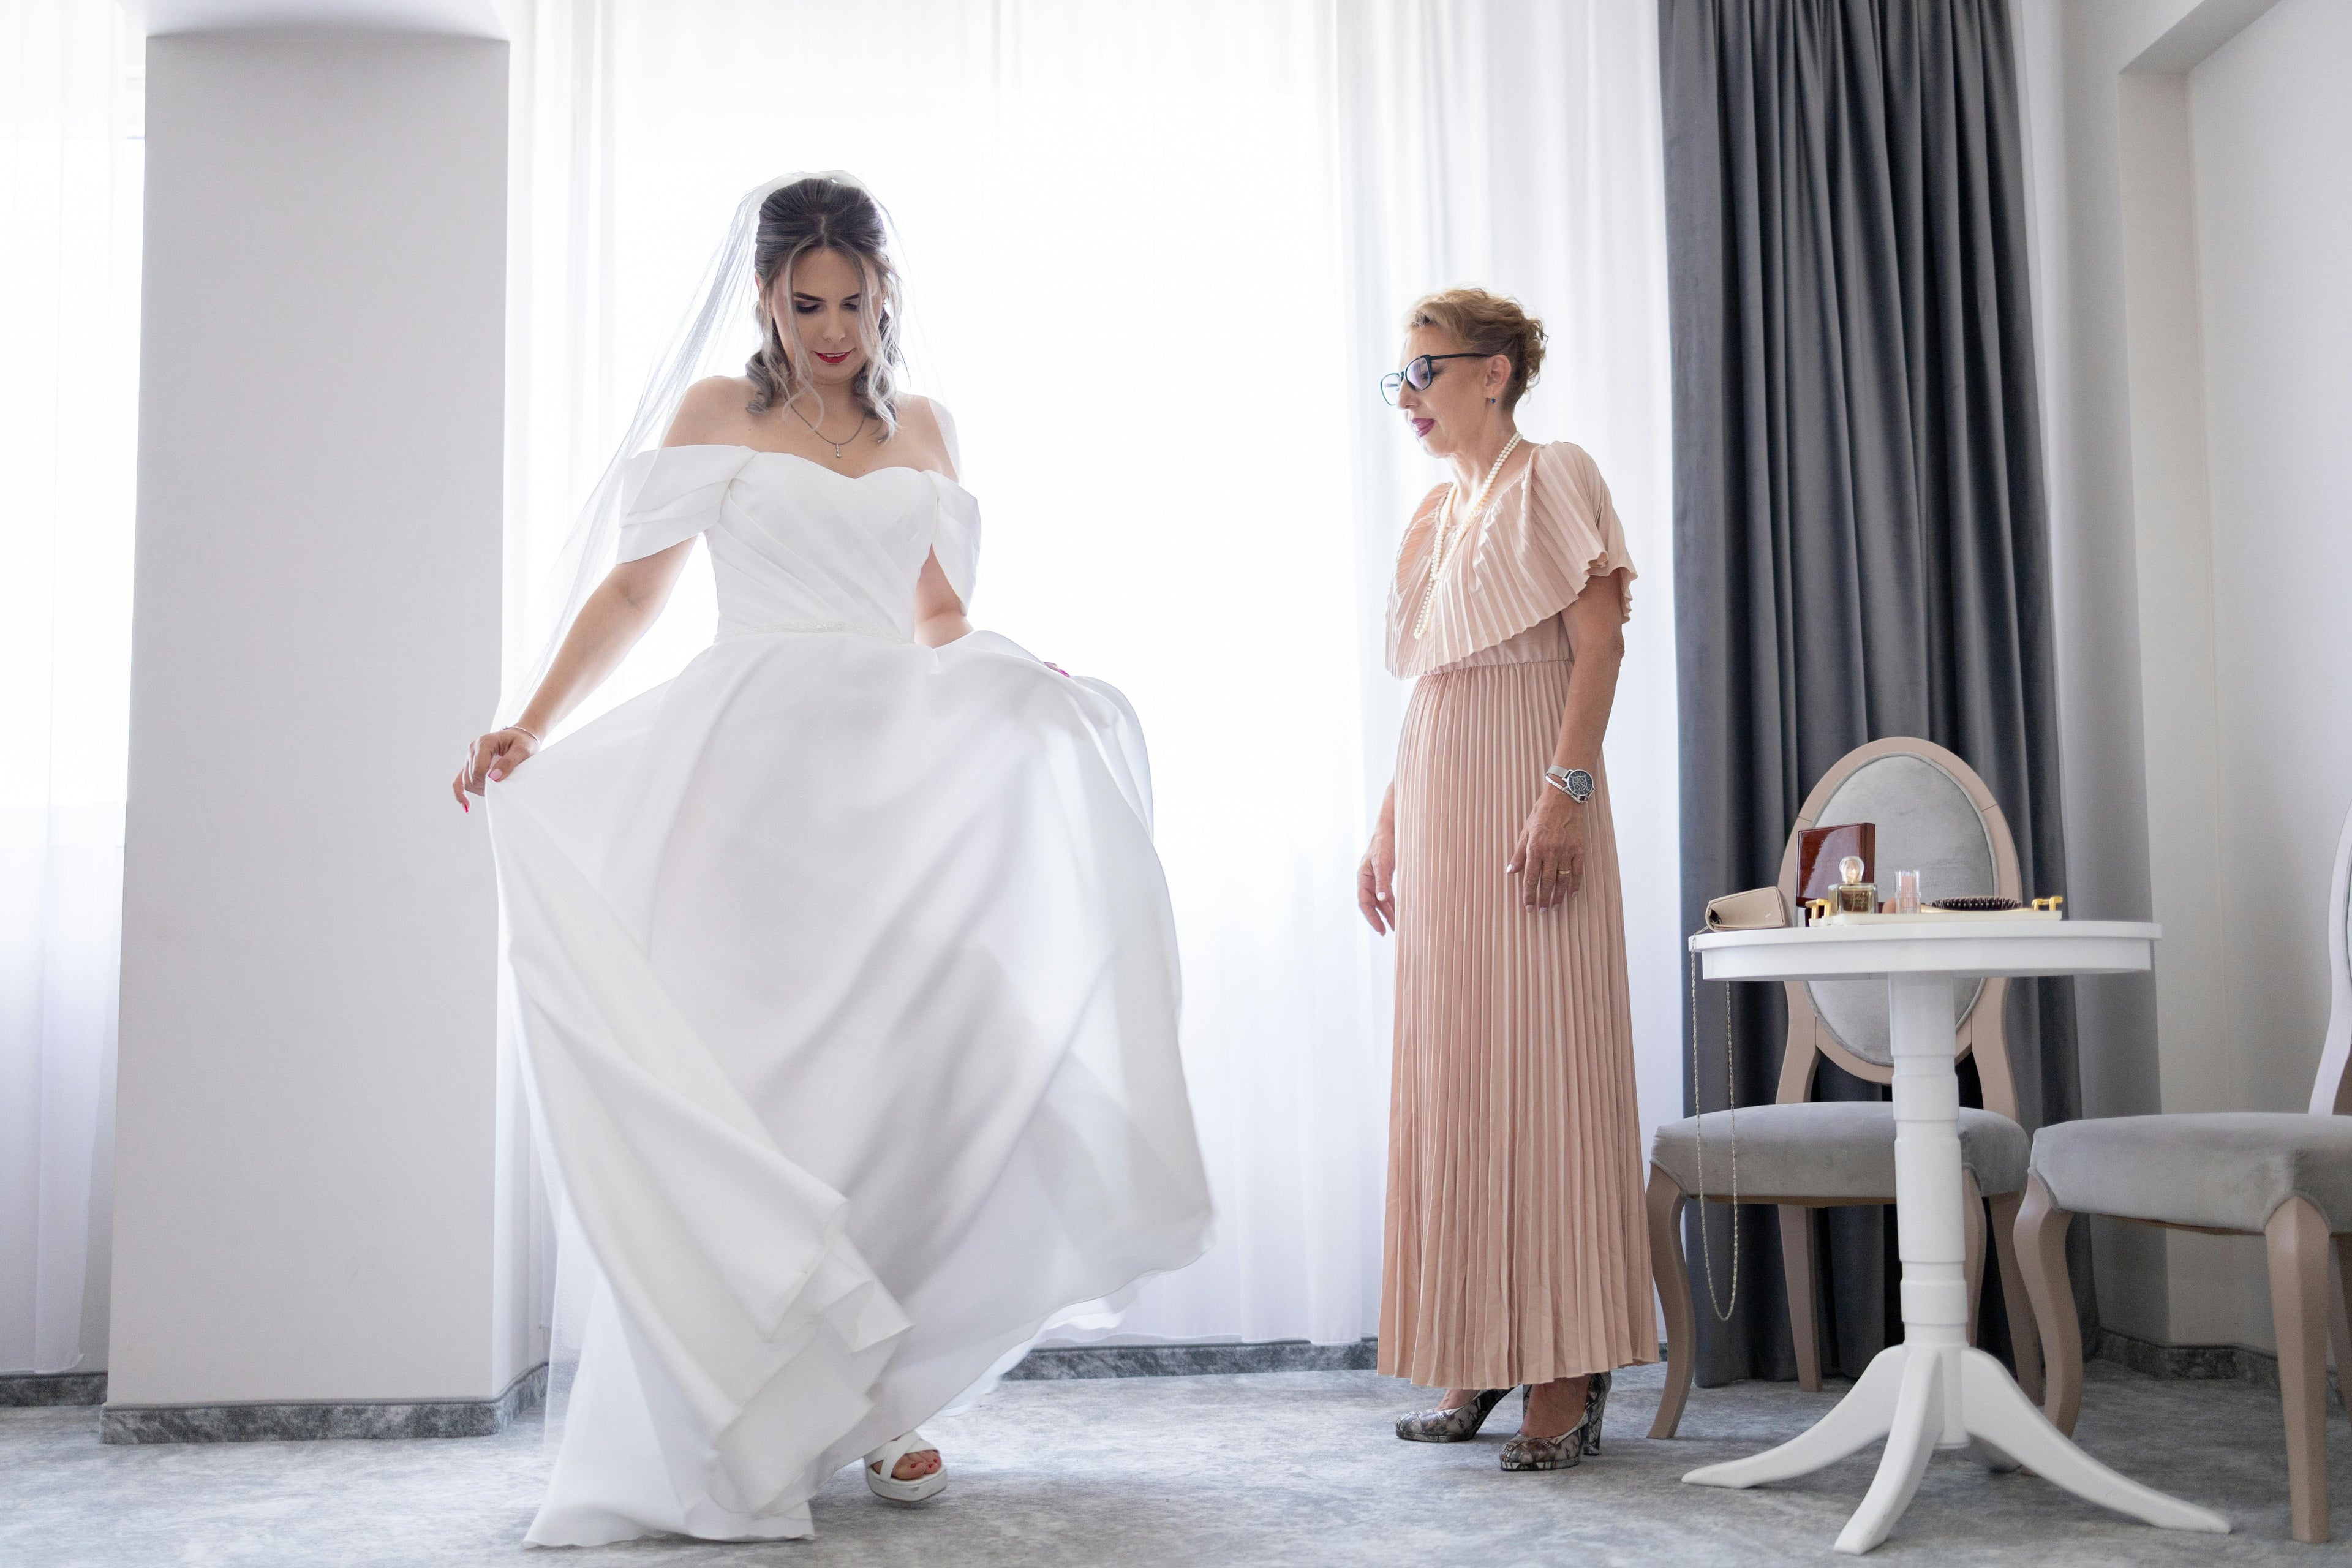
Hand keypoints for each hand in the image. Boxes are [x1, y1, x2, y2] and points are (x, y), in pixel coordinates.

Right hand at [451, 727, 538, 811]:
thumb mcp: (522, 750)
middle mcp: (473, 749)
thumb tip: (494, 777)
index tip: (503, 782)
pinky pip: (459, 781)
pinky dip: (461, 793)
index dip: (489, 781)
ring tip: (496, 787)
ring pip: (467, 782)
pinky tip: (466, 805)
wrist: (519, 737)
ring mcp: (469, 757)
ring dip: (480, 789)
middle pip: (472, 777)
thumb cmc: (522, 742)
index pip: (478, 769)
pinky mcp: (469, 765)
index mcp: (484, 743)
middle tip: (503, 784)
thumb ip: (508, 763)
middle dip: (486, 786)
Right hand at [1358, 829, 1396, 934]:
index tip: (1379, 928)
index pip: (1364, 902)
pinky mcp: (1385, 876)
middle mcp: (1367, 880)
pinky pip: (1387, 893)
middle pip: (1371, 904)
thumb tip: (1381, 899)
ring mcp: (1376, 878)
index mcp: (1362, 877)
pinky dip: (1392, 903)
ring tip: (1395, 925)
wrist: (1390, 829)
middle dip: (1379, 918)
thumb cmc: (1383, 843)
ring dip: (1387, 912)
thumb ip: (1382, 881)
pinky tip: (1397, 911)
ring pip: (1380, 900)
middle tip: (1386, 932)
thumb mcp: (1382, 863)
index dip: (1371, 916)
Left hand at [1506, 789, 1583, 909]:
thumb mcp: (1525, 831)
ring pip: (1563, 880)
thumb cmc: (1541, 813)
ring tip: (1556, 908)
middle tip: (1542, 913)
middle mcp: (1551, 852)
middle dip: (1544, 899)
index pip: (1530, 877)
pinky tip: (1572, 894)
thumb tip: (1510, 871)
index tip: (1528, 907)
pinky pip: (1578, 871)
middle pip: (1547, 882)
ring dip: (1559, 896)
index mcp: (1535, 848)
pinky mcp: (1579, 849)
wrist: (1563, 798)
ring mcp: (1567, 851)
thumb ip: (1519, 854)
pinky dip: (1575, 884)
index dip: (1529, 894)